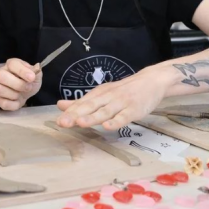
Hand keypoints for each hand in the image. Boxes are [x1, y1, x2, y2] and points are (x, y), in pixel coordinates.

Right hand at [0, 58, 41, 110]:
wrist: (25, 93)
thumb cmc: (29, 82)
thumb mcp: (36, 76)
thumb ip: (36, 71)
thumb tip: (36, 67)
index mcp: (11, 64)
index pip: (12, 64)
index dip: (22, 71)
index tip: (32, 78)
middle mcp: (0, 73)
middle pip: (1, 76)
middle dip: (18, 84)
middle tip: (28, 88)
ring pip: (0, 90)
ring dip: (15, 95)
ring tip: (21, 95)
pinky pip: (2, 103)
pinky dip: (13, 105)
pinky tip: (17, 101)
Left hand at [56, 69, 174, 130]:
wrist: (151, 81)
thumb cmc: (124, 91)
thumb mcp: (102, 94)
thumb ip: (82, 102)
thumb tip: (60, 105)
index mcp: (99, 94)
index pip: (82, 104)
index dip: (70, 112)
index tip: (58, 120)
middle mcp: (108, 97)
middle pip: (90, 107)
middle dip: (76, 115)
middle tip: (63, 122)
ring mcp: (121, 103)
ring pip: (105, 112)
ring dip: (92, 117)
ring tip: (80, 123)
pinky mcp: (134, 109)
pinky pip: (124, 116)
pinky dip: (116, 122)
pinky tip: (108, 127)